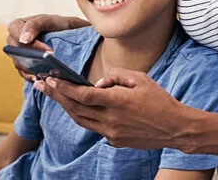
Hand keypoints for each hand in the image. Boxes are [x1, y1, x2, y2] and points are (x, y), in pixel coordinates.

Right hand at [6, 15, 87, 80]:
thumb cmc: (59, 25)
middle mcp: (14, 41)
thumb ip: (35, 25)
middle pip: (16, 51)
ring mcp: (18, 55)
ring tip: (47, 74)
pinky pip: (24, 74)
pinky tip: (42, 79)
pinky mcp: (24, 67)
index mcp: (17, 26)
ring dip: (32, 70)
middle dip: (32, 58)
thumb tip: (24, 39)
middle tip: (49, 65)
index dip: (31, 43)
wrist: (70, 36)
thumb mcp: (50, 20)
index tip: (48, 51)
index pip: (17, 33)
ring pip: (19, 64)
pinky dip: (33, 77)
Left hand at [36, 70, 195, 149]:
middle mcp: (111, 119)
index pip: (83, 95)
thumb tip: (98, 82)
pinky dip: (83, 116)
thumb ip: (116, 76)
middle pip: (75, 109)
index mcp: (117, 101)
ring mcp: (112, 133)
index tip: (50, 79)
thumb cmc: (160, 100)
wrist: (176, 128)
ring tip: (54, 94)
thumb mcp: (140, 78)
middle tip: (41, 85)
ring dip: (66, 107)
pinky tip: (77, 106)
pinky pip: (94, 127)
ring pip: (81, 120)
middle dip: (56, 96)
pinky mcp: (115, 141)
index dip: (64, 88)